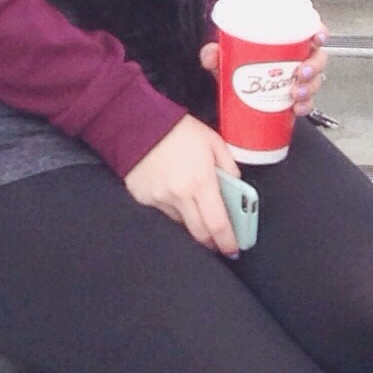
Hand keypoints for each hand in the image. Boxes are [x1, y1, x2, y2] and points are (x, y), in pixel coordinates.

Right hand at [125, 112, 242, 254]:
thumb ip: (229, 165)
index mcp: (201, 181)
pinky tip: (174, 195)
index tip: (233, 250)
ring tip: (196, 210)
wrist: (136, 122)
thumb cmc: (177, 129)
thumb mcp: (213, 141)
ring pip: (181, 224)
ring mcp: (159, 199)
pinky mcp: (144, 199)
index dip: (228, 241)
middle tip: (218, 242)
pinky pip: (163, 213)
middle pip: (199, 233)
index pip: (218, 223)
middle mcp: (180, 195)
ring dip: (192, 223)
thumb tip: (236, 185)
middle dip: (211, 241)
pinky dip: (173, 210)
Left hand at [202, 33, 326, 114]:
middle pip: (318, 57)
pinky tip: (297, 110)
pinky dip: (304, 106)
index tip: (317, 38)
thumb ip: (215, 53)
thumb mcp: (225, 56)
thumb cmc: (237, 64)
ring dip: (309, 87)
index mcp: (286, 39)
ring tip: (295, 94)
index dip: (319, 32)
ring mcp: (298, 79)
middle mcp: (297, 57)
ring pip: (315, 80)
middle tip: (300, 73)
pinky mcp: (296, 99)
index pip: (310, 29)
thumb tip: (211, 55)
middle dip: (314, 65)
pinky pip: (308, 102)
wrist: (234, 91)